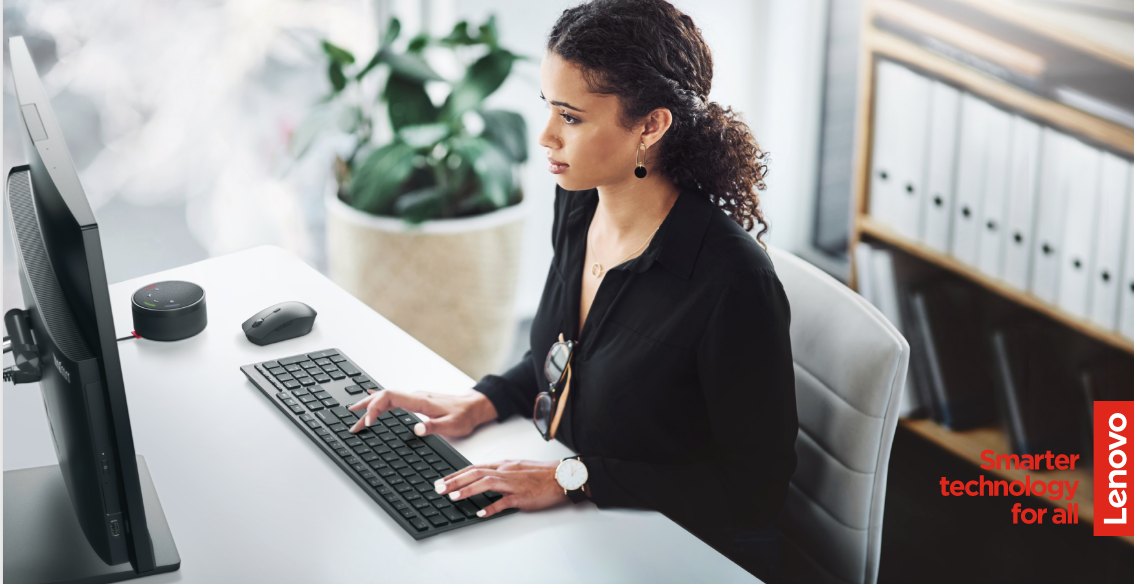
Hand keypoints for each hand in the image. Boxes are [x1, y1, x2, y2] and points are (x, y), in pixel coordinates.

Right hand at [347, 389, 496, 437]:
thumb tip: (416, 429)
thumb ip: (433, 427)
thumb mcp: (452, 426)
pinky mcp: (416, 402)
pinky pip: (393, 400)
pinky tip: (372, 404)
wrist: (474, 406)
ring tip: (355, 415)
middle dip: (366, 407)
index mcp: (420, 400)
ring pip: (387, 398)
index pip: (391, 397)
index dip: (376, 407)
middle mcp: (415, 396)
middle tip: (352, 419)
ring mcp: (415, 398)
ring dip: (370, 406)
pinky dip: (380, 404)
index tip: (369, 422)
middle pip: (384, 396)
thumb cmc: (464, 415)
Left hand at [434, 460, 567, 517]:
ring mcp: (514, 484)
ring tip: (453, 497)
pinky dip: (491, 507)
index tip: (443, 480)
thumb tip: (483, 478)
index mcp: (504, 465)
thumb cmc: (541, 473)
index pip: (475, 467)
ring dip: (468, 490)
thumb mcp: (517, 467)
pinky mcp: (522, 496)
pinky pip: (504, 502)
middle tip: (439, 488)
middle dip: (455, 481)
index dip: (457, 474)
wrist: (561, 476)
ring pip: (486, 484)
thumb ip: (500, 472)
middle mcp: (506, 472)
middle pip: (476, 473)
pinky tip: (481, 513)